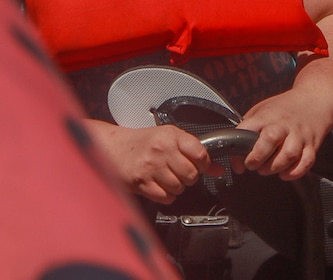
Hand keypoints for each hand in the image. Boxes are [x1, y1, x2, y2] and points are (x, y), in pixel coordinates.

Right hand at [88, 122, 214, 203]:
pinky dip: (165, 195)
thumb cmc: (142, 143)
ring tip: (166, 178)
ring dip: (176, 187)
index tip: (198, 165)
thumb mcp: (170, 139)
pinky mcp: (142, 182)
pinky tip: (158, 185)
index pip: (200, 153)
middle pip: (191, 174)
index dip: (203, 164)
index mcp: (171, 135)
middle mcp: (162, 149)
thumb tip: (219, 169)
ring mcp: (151, 166)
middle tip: (179, 172)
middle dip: (188, 178)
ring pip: (179, 188)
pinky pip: (166, 197)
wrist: (114, 148)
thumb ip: (194, 153)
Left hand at [236, 86, 332, 179]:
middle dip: (258, 158)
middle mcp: (284, 124)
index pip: (249, 130)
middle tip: (253, 165)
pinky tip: (285, 172)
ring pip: (289, 154)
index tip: (239, 162)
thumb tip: (235, 156)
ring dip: (275, 167)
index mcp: (267, 116)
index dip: (240, 150)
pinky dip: (294, 172)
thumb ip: (248, 129)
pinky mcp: (312, 146)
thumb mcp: (261, 110)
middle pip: (270, 139)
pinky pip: (305, 163)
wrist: (314, 101)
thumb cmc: (284, 109)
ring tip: (268, 169)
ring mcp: (299, 135)